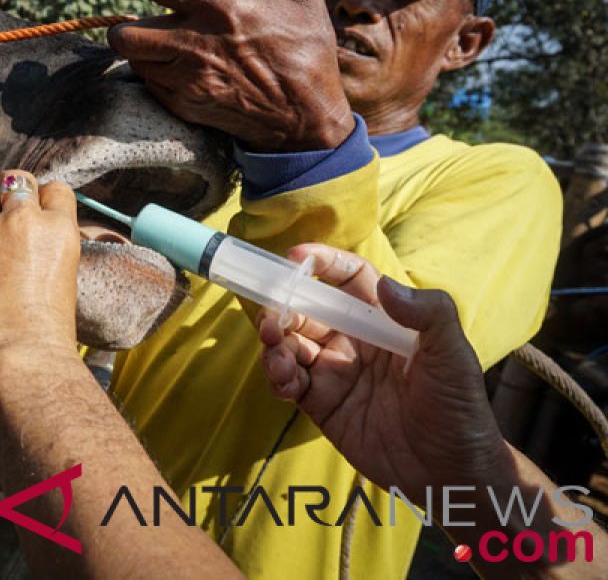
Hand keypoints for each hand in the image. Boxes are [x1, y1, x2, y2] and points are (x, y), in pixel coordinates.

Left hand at [0, 170, 81, 387]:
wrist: (17, 359)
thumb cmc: (46, 334)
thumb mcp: (61, 278)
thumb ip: (43, 250)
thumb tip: (26, 247)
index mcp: (58, 229)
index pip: (54, 189)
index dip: (43, 201)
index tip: (36, 215)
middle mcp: (23, 221)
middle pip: (15, 179)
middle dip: (8, 192)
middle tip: (3, 212)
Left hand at [108, 0, 352, 151]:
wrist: (307, 120)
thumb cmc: (307, 49)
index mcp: (223, 7)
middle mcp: (196, 43)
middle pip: (126, 32)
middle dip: (127, 22)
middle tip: (145, 18)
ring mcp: (187, 79)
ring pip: (133, 60)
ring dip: (140, 49)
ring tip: (160, 43)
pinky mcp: (184, 105)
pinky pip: (148, 85)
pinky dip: (154, 73)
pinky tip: (175, 67)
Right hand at [258, 244, 512, 502]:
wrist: (451, 474)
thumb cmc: (460, 409)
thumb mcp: (454, 356)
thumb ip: (428, 314)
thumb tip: (384, 286)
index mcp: (385, 322)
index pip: (349, 280)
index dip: (324, 264)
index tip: (296, 258)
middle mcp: (355, 341)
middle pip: (308, 309)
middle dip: (283, 306)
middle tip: (272, 318)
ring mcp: (335, 372)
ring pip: (290, 343)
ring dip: (274, 342)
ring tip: (277, 353)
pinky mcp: (321, 404)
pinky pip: (288, 381)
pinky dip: (277, 375)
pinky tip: (284, 381)